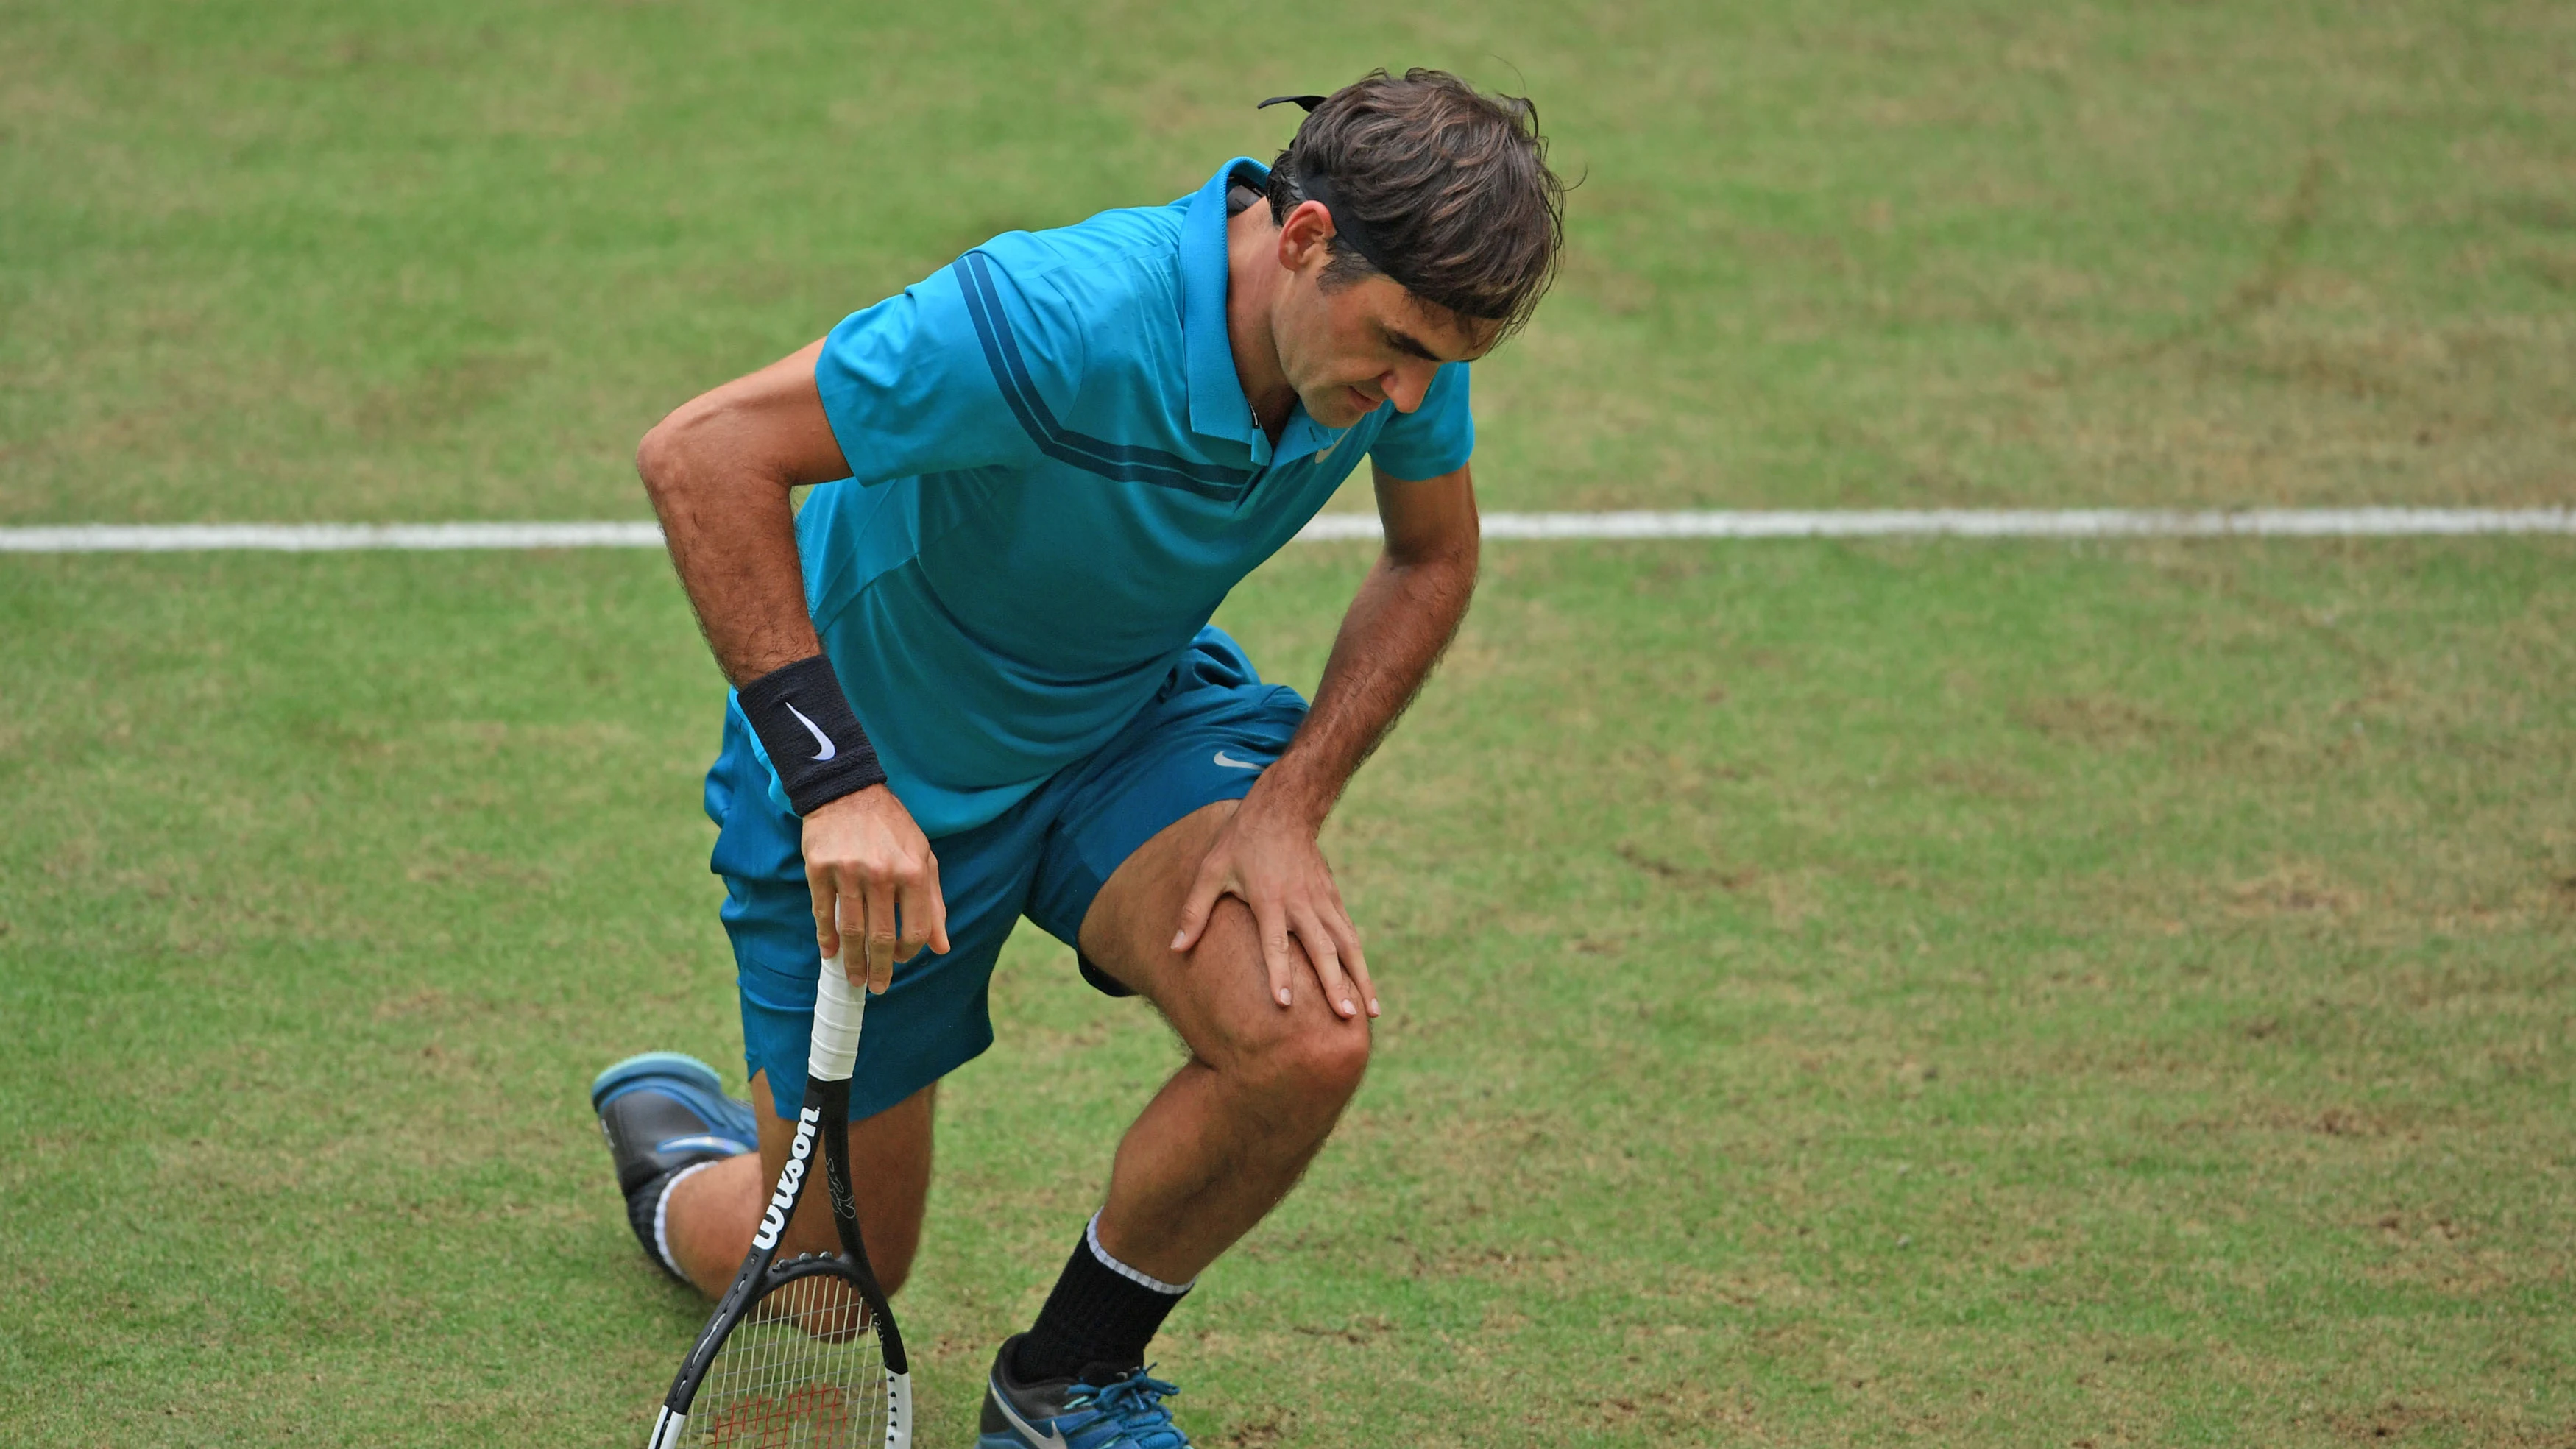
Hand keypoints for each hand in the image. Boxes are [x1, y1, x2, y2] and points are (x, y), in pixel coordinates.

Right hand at [802, 785, 949, 992]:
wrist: (848, 791)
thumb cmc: (891, 828)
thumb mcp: (923, 858)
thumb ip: (934, 904)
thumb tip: (942, 948)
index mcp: (913, 871)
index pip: (915, 929)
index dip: (909, 952)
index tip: (901, 960)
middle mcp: (882, 873)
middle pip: (881, 937)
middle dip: (879, 969)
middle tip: (876, 987)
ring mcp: (848, 872)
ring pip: (851, 930)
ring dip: (852, 961)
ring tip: (853, 978)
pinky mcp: (819, 869)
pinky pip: (823, 913)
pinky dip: (826, 938)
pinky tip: (829, 953)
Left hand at [1170, 799, 1377, 1019]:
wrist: (1283, 809)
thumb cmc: (1241, 842)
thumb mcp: (1211, 870)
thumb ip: (1195, 911)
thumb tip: (1175, 949)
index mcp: (1269, 898)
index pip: (1275, 942)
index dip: (1279, 973)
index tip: (1285, 1004)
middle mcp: (1301, 902)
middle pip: (1321, 948)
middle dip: (1334, 984)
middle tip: (1344, 1016)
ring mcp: (1322, 900)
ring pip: (1346, 944)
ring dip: (1359, 977)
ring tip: (1370, 1012)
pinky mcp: (1333, 897)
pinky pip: (1350, 933)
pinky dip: (1360, 960)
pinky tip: (1366, 986)